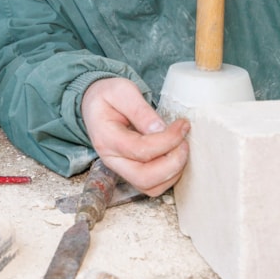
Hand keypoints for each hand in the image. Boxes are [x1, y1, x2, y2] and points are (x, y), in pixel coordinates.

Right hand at [80, 77, 189, 196]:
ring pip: (151, 187)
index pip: (140, 150)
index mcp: (106, 138)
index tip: (182, 125)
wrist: (95, 104)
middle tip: (184, 142)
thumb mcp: (122, 91)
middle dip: (173, 163)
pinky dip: (170, 175)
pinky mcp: (131, 173)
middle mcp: (112, 159)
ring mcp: (121, 169)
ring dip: (173, 172)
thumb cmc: (108, 96)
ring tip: (181, 148)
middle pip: (144, 178)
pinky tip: (174, 155)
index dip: (167, 140)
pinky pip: (154, 186)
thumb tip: (161, 130)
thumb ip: (140, 110)